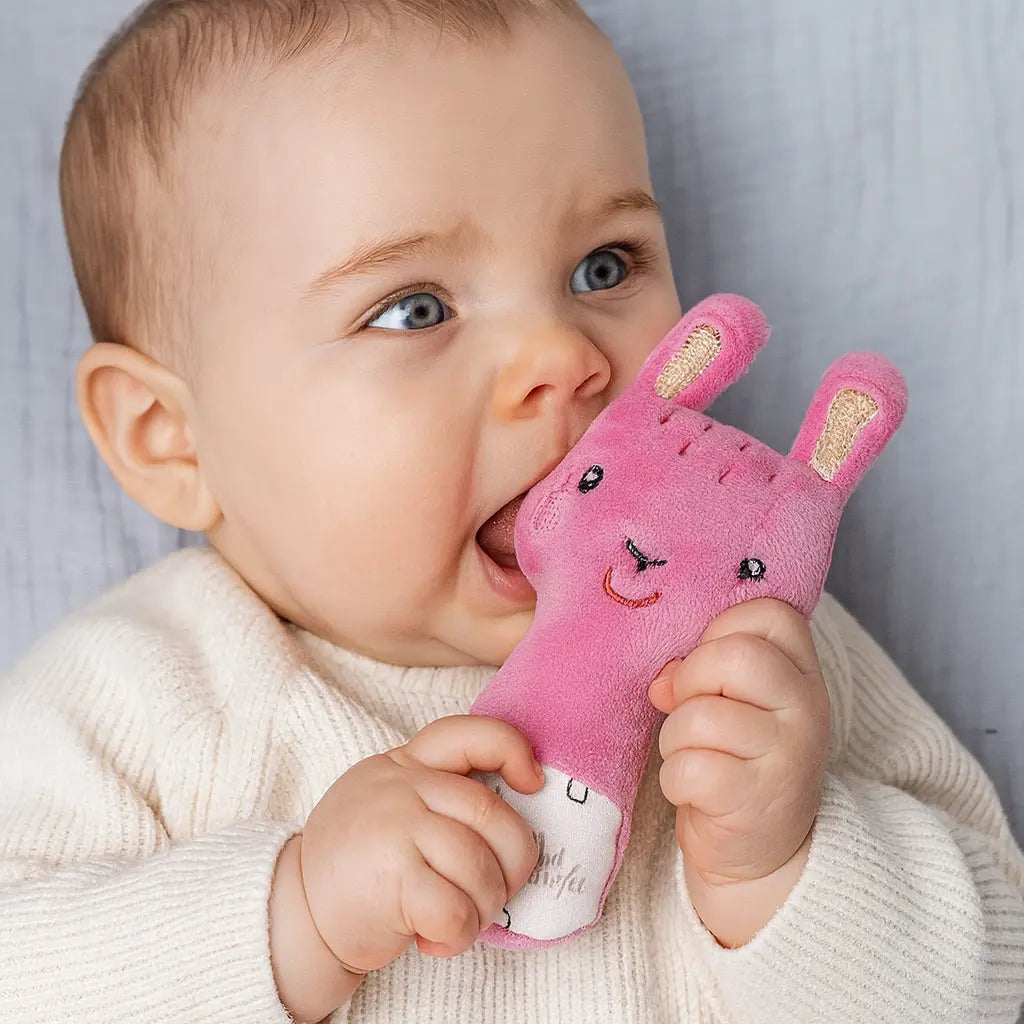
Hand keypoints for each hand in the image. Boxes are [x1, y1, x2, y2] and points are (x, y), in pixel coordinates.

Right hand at [270, 715, 541, 1019]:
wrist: (294, 912)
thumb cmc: (360, 862)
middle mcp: (401, 786)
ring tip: (460, 919)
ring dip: (484, 906)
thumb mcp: (390, 801)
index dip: (513, 750)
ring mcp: (395, 828)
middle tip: (497, 888)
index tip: (533, 782)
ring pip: (479, 865)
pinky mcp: (392, 879)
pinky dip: (457, 934)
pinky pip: (455, 909)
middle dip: (513, 861)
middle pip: (490, 813)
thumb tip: (517, 803)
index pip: (469, 734)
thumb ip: (438, 792)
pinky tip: (434, 939)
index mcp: (406, 763)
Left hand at [648, 599, 829, 943]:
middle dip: (691, 681)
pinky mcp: (754, 799)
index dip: (720, 632)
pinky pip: (688, 767)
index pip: (767, 614)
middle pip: (732, 657)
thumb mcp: (734, 701)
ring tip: (694, 756)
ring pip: (700, 716)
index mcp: (801, 672)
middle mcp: (807, 707)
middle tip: (693, 711)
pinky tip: (695, 790)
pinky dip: (675, 779)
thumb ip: (703, 668)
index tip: (713, 669)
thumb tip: (663, 680)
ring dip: (676, 738)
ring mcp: (787, 755)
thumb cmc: (739, 756)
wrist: (763, 851)